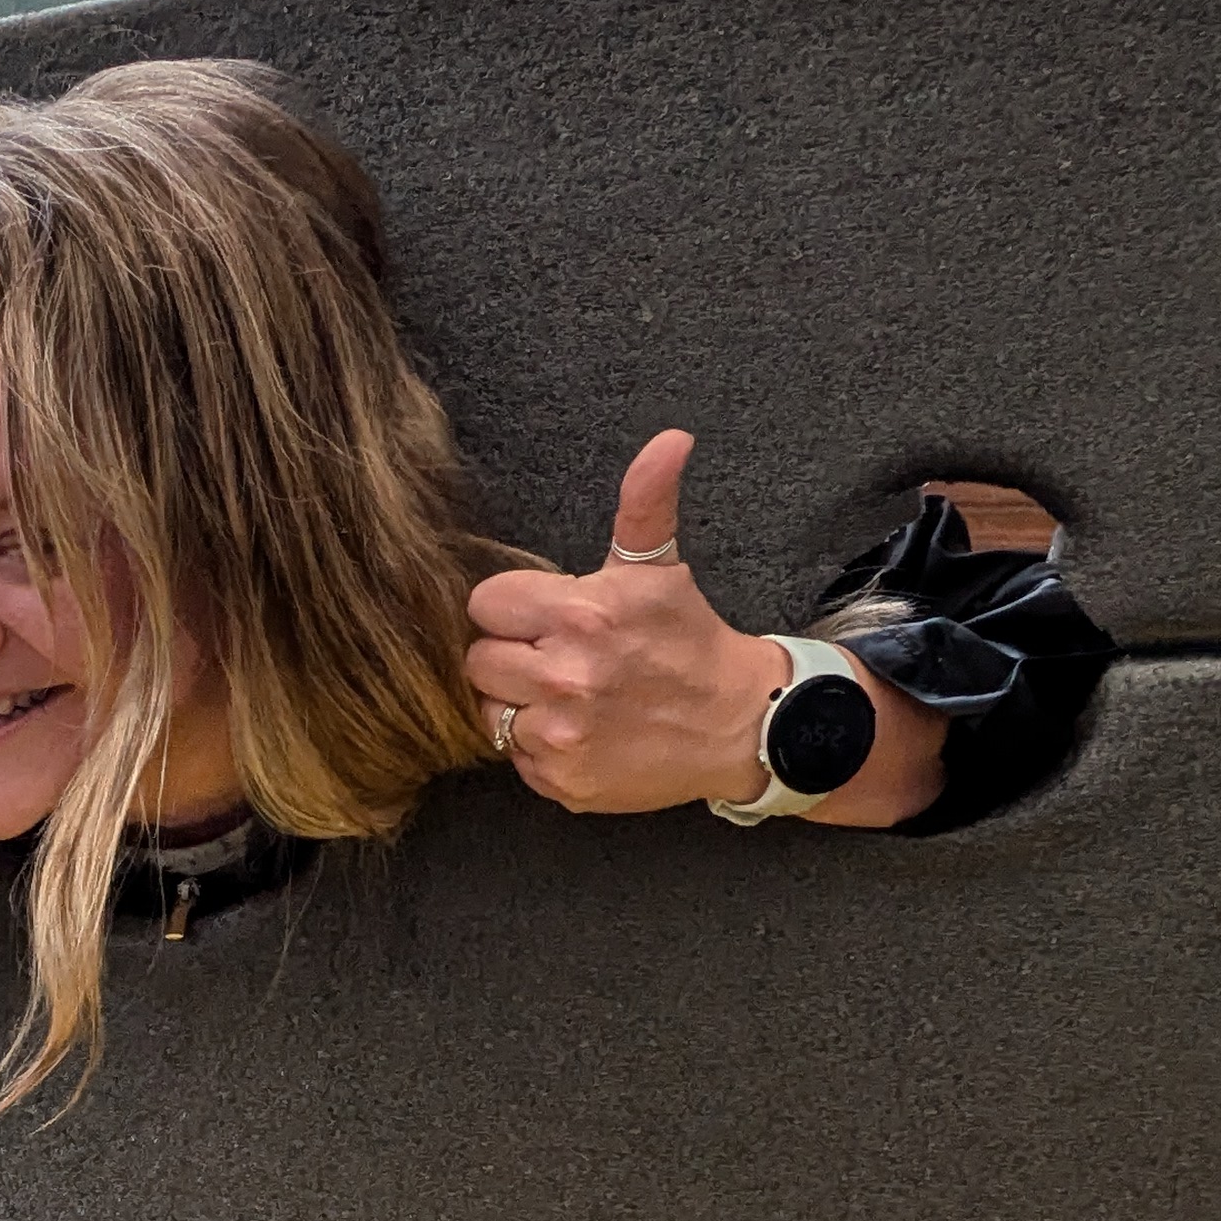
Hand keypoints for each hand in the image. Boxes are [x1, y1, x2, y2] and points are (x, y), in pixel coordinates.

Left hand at [466, 436, 950, 826]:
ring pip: (491, 714)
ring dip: (522, 706)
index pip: (486, 605)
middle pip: (479, 661)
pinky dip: (542, 752)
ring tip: (569, 697)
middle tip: (558, 659)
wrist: (740, 724)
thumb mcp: (661, 568)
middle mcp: (565, 676)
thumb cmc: (690, 642)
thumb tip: (670, 439)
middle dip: (512, 658)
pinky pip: (517, 761)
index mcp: (580, 615)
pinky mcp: (564, 781)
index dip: (512, 610)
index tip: (545, 618)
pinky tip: (581, 734)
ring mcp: (562, 735)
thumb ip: (645, 501)